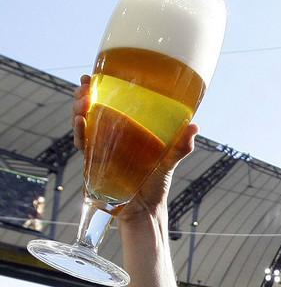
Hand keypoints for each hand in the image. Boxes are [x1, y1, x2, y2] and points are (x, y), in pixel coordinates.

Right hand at [72, 74, 197, 220]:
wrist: (145, 211)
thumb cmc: (156, 184)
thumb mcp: (170, 161)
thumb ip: (180, 146)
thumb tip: (194, 126)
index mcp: (127, 131)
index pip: (109, 105)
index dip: (100, 90)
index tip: (94, 76)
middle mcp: (111, 138)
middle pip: (92, 111)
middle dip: (84, 96)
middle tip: (86, 86)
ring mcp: (100, 150)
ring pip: (84, 125)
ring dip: (79, 110)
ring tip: (81, 100)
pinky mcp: (94, 164)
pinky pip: (83, 146)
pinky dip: (80, 133)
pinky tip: (81, 121)